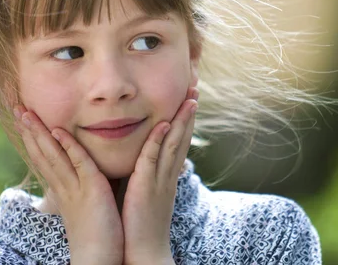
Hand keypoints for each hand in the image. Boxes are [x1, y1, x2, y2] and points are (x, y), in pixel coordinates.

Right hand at [13, 106, 122, 264]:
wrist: (100, 259)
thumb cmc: (99, 235)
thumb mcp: (88, 207)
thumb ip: (86, 189)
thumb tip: (90, 175)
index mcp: (63, 191)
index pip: (45, 160)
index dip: (34, 140)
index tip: (25, 121)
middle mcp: (64, 187)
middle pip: (42, 154)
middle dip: (29, 131)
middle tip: (17, 108)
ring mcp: (75, 188)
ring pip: (53, 155)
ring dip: (39, 133)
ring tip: (26, 113)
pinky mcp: (91, 190)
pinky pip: (78, 163)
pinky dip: (68, 146)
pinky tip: (58, 131)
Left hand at [121, 87, 198, 264]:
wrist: (144, 252)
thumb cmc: (141, 226)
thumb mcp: (148, 196)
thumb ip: (148, 177)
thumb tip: (145, 164)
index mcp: (168, 176)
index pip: (179, 142)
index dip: (185, 120)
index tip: (189, 100)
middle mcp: (169, 175)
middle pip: (183, 137)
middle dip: (189, 113)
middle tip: (196, 89)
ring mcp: (160, 180)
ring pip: (174, 144)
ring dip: (182, 120)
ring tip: (190, 99)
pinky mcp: (146, 187)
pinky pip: (153, 159)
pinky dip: (159, 141)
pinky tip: (163, 124)